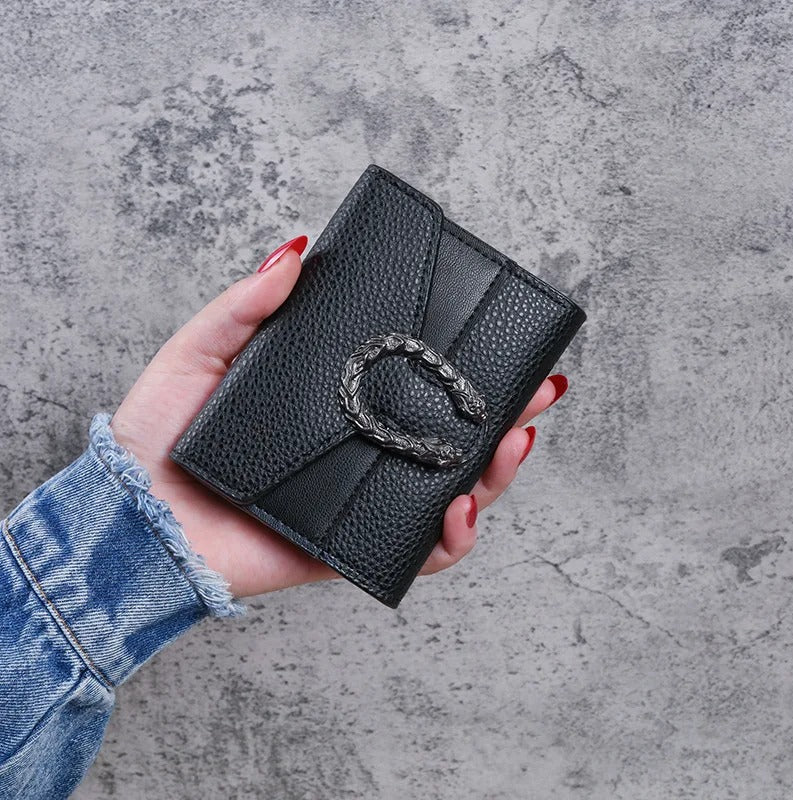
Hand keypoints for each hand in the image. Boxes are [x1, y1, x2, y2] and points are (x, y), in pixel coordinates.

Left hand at [111, 238, 569, 597]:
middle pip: (452, 436)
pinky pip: (418, 551)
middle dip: (507, 413)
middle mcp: (361, 449)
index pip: (416, 379)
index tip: (500, 335)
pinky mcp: (352, 547)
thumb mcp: (202, 350)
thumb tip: (297, 250)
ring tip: (512, 441)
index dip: (465, 361)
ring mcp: (362, 499)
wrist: (133, 515)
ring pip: (453, 491)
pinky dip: (452, 537)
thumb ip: (247, 304)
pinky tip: (459, 506)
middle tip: (539, 389)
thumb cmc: (159, 433)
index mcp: (340, 401)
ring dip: (497, 472)